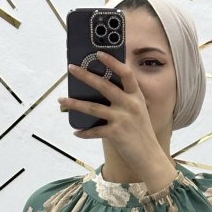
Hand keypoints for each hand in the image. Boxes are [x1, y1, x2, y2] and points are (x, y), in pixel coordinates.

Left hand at [59, 52, 174, 183]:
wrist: (150, 157)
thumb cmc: (141, 133)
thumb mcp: (137, 112)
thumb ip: (123, 100)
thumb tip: (96, 92)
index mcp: (136, 96)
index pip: (126, 73)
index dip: (112, 62)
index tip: (98, 53)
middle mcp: (130, 105)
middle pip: (104, 85)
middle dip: (85, 75)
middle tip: (71, 68)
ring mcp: (123, 119)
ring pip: (93, 107)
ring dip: (75, 103)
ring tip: (61, 99)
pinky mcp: (116, 134)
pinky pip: (94, 131)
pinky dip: (84, 132)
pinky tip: (76, 132)